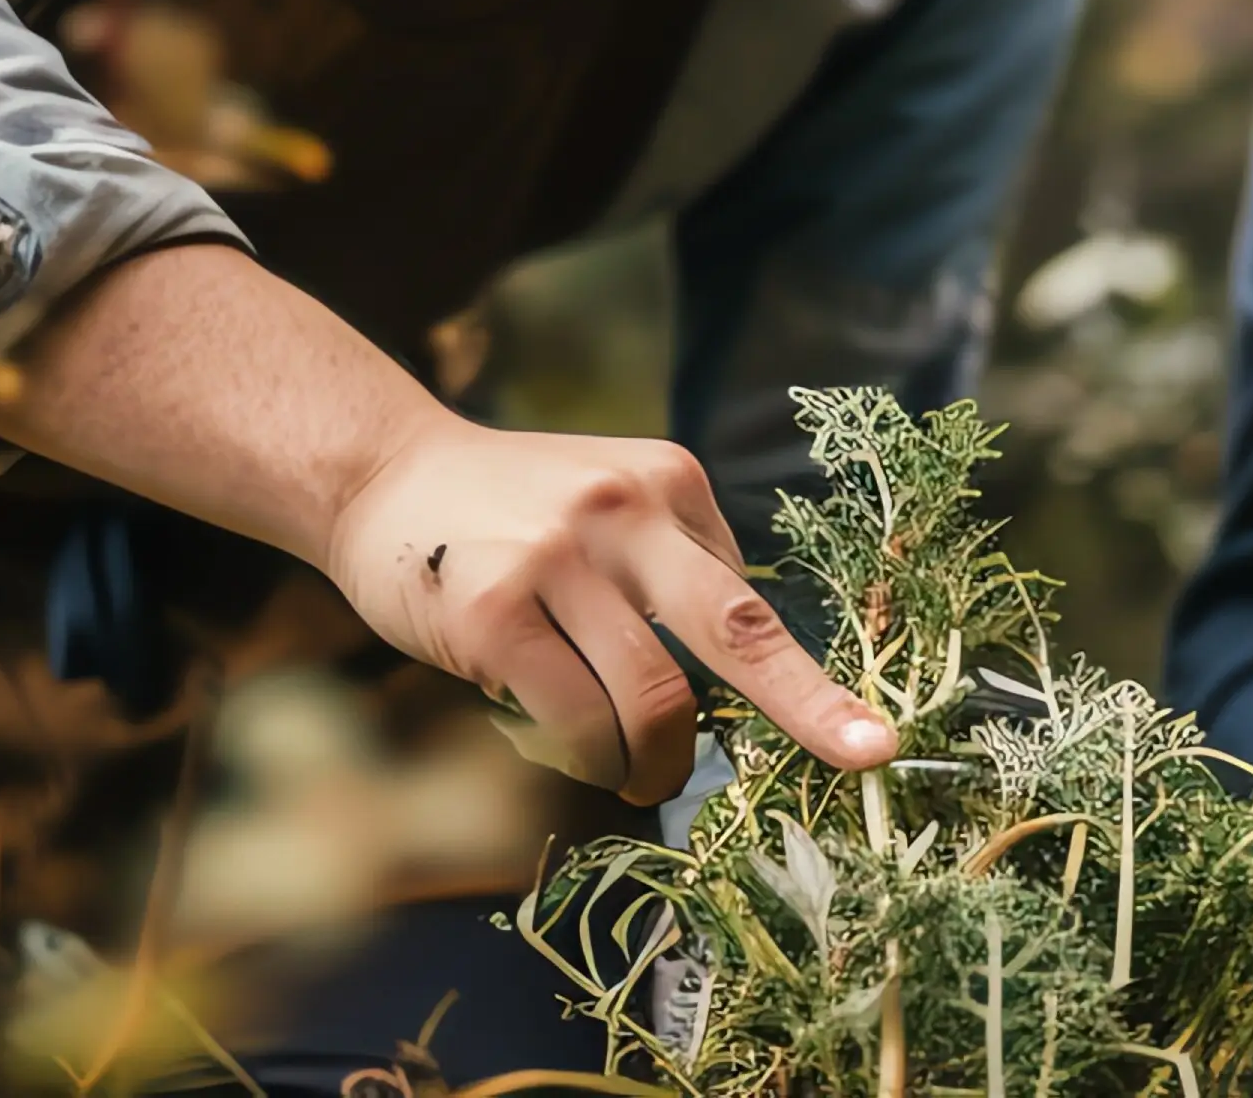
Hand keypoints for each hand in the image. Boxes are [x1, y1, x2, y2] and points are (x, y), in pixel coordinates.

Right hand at [317, 411, 899, 802]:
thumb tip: (745, 676)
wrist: (380, 475)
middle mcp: (622, 509)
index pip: (748, 599)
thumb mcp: (607, 501)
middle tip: (855, 761)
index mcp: (667, 480)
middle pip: (737, 630)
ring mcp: (556, 558)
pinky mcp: (492, 610)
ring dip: (654, 763)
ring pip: (650, 699)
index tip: (872, 739)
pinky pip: (571, 718)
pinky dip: (584, 754)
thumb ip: (670, 566)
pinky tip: (564, 743)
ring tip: (637, 777)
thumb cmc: (508, 511)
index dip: (809, 682)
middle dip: (807, 709)